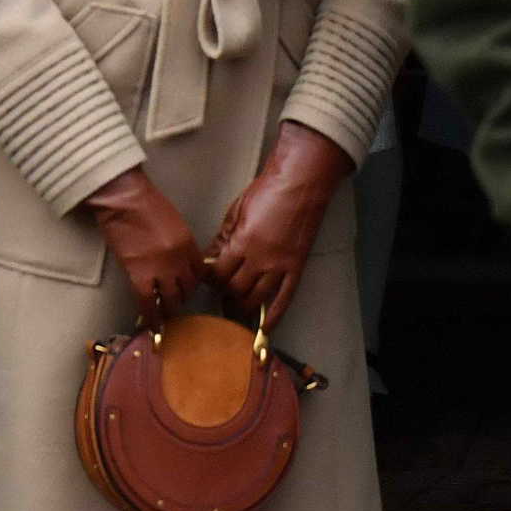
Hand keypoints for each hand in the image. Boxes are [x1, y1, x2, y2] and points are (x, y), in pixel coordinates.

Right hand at [85, 166, 204, 316]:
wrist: (125, 200)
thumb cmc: (146, 204)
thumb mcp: (174, 222)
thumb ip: (180, 244)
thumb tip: (177, 262)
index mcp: (189, 243)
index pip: (199, 273)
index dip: (193, 283)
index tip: (186, 287)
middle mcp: (180, 260)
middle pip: (187, 288)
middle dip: (182, 297)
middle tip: (174, 301)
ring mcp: (161, 269)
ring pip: (171, 299)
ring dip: (168, 308)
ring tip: (163, 314)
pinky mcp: (139, 275)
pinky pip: (148, 302)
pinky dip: (150, 315)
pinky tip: (150, 324)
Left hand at [204, 122, 352, 329]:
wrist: (302, 181)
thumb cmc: (268, 188)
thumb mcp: (237, 209)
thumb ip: (224, 236)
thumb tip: (211, 256)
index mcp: (243, 241)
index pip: (219, 273)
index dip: (210, 280)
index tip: (208, 279)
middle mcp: (261, 258)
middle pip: (235, 289)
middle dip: (224, 294)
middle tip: (221, 293)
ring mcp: (280, 265)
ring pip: (257, 298)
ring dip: (243, 307)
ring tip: (236, 308)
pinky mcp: (297, 266)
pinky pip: (284, 299)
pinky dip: (274, 317)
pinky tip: (265, 329)